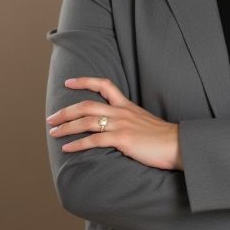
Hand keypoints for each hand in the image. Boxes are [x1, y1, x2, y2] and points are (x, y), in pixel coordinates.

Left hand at [46, 77, 180, 169]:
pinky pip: (94, 140)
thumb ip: (129, 120)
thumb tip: (114, 127)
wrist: (177, 144)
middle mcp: (122, 112)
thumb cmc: (163, 137)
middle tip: (51, 118)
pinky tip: (67, 148)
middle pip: (87, 105)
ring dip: (66, 127)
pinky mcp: (123, 139)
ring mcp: (121, 125)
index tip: (69, 82)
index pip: (105, 85)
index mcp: (127, 105)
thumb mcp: (144, 121)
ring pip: (87, 121)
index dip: (85, 81)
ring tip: (54, 133)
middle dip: (66, 111)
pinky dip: (77, 144)